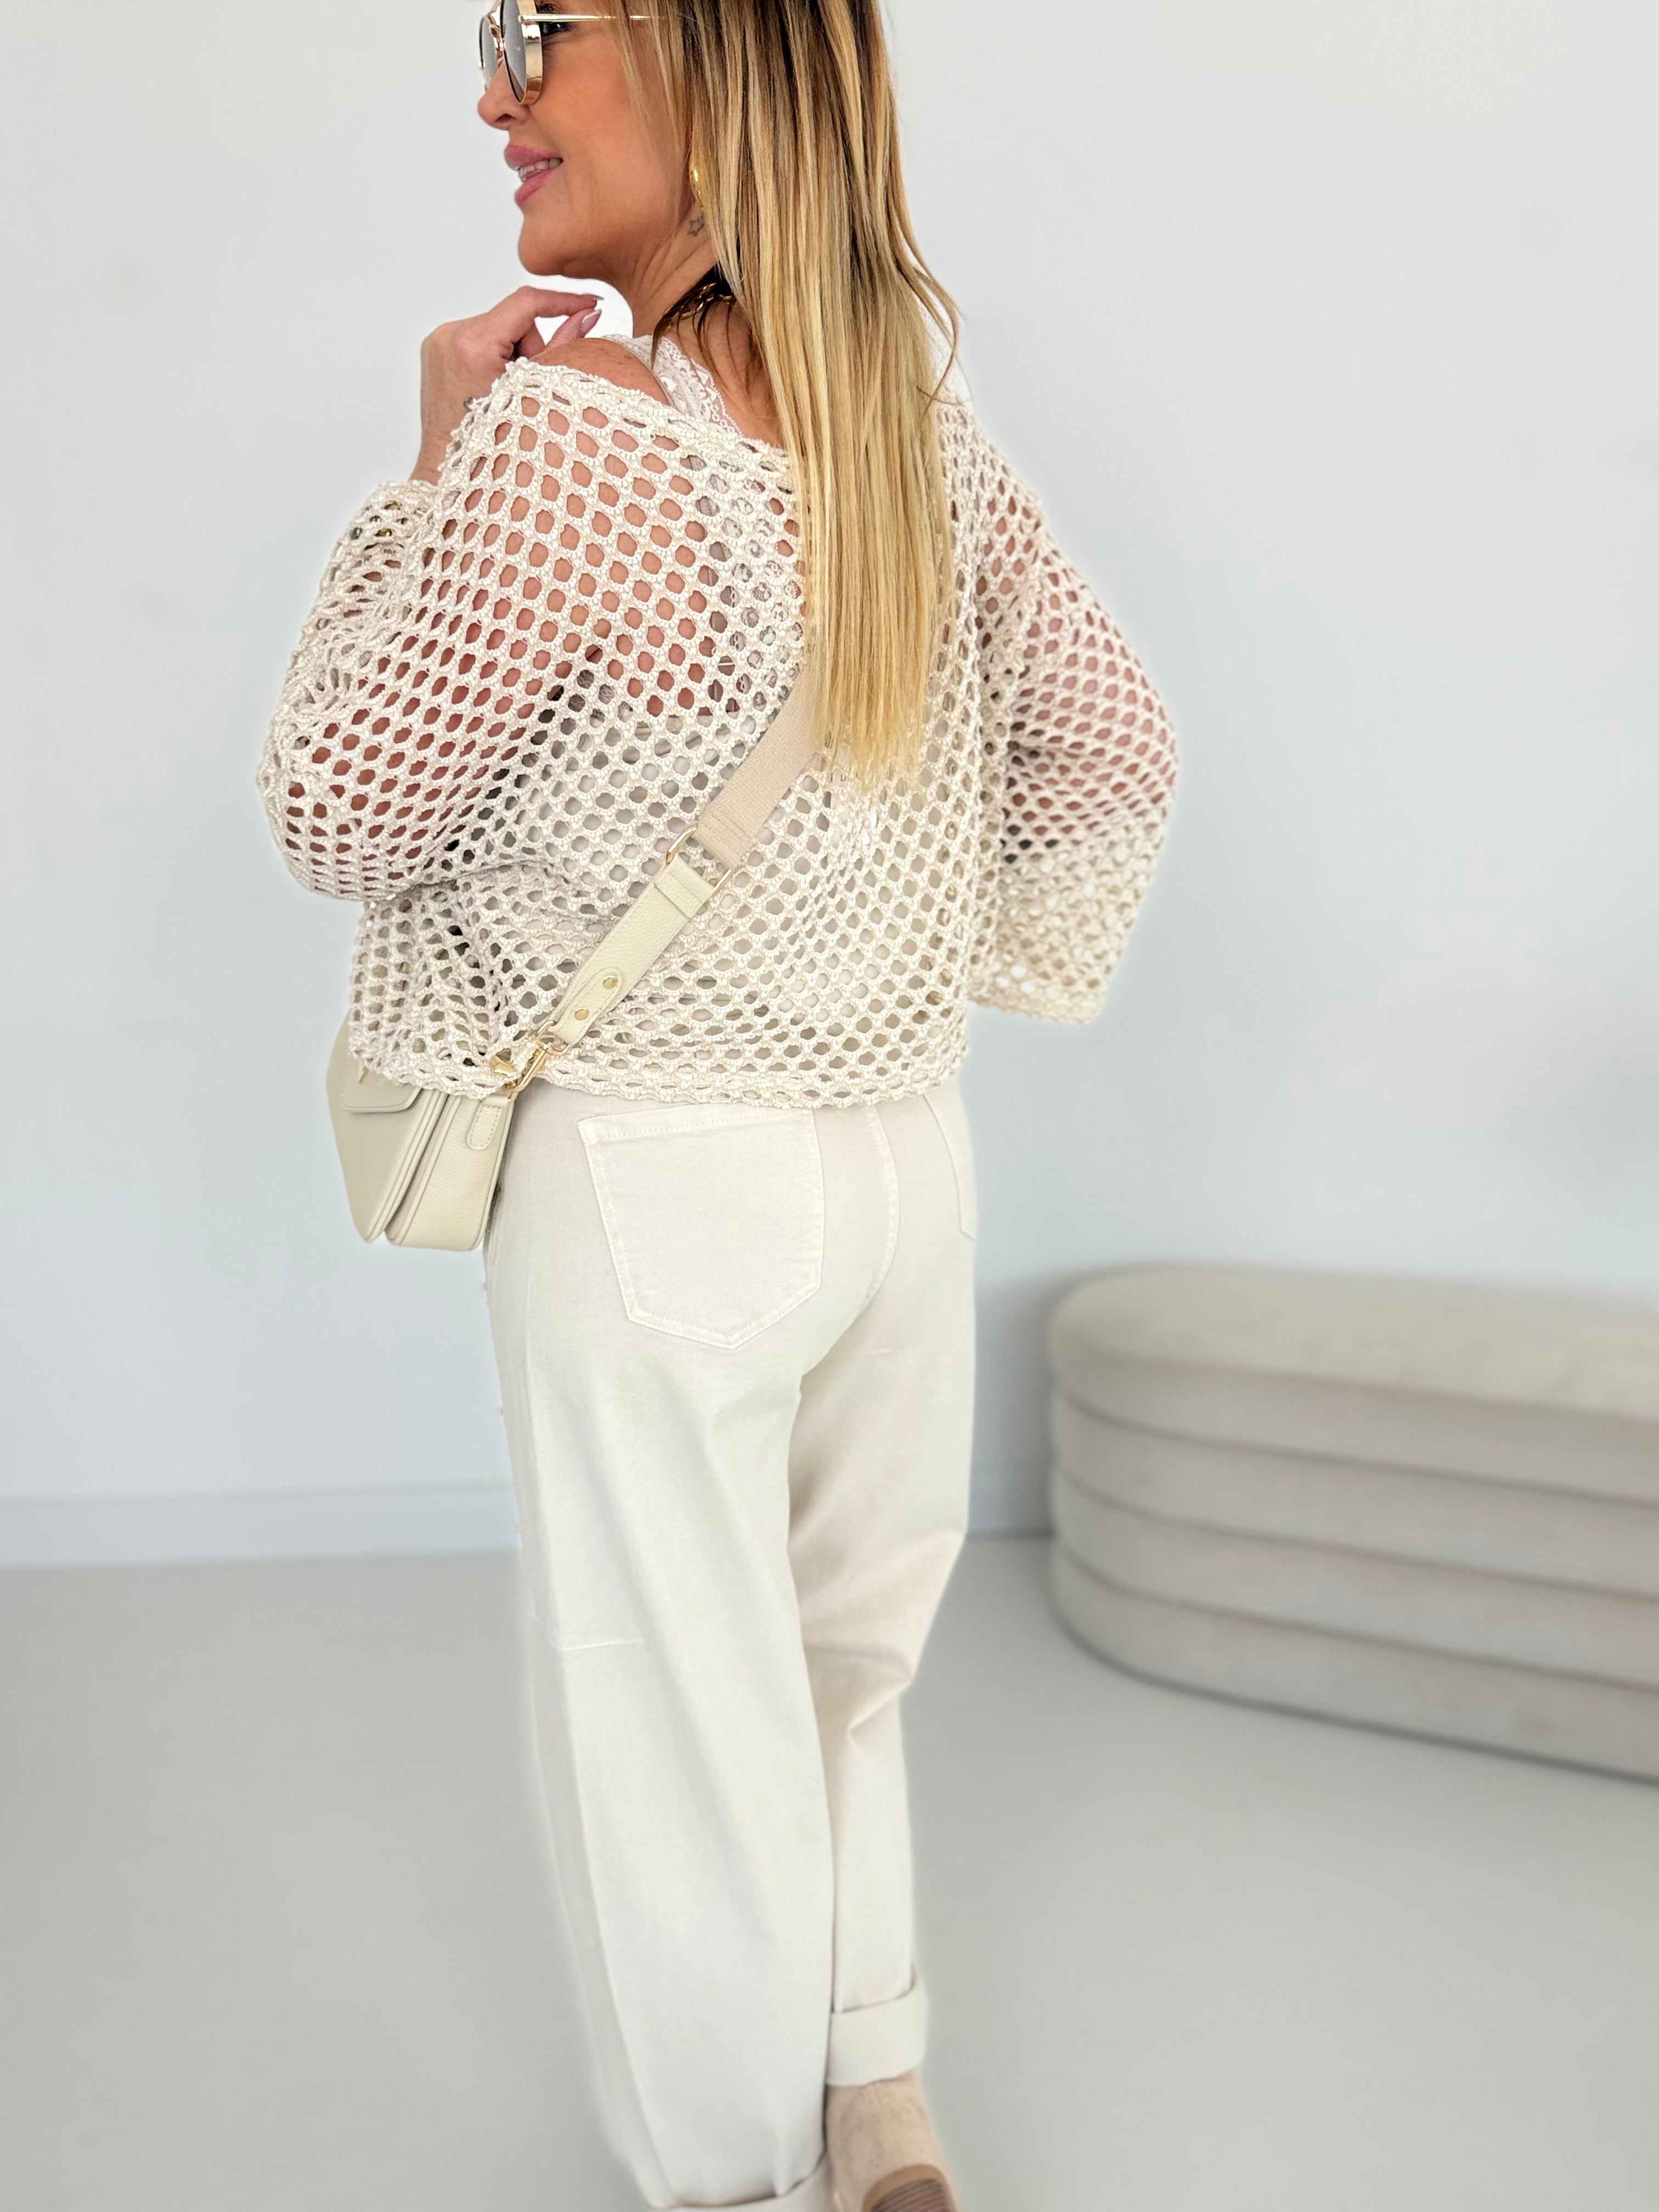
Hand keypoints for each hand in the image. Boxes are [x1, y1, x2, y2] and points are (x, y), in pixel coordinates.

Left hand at [409, 286, 601, 482]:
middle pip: (514, 321)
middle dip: (531, 349)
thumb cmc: (491, 447)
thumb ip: (564, 346)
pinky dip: (493, 358)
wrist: (449, 470)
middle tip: (527, 388)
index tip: (588, 303)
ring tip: (506, 395)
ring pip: (497, 331)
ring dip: (512, 356)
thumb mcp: (535, 391)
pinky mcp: (435, 348)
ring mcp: (439, 341)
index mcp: (473, 345)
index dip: (563, 301)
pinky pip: (478, 340)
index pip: (526, 303)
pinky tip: (490, 388)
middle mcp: (450, 335)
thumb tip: (589, 314)